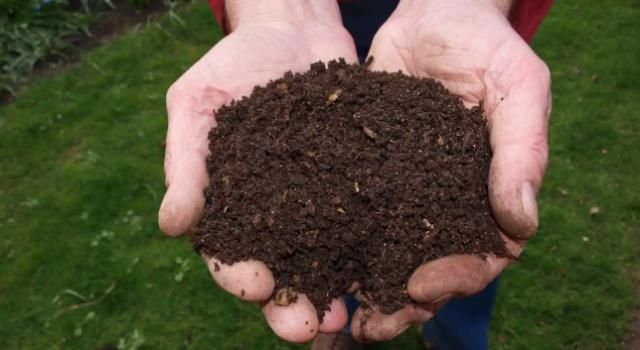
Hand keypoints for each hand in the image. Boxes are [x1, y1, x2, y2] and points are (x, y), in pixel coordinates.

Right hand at [158, 1, 357, 342]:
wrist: (292, 29)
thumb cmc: (233, 65)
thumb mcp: (196, 103)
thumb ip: (185, 162)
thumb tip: (171, 226)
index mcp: (231, 205)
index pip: (228, 253)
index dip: (238, 275)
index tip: (255, 285)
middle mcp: (276, 214)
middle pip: (281, 271)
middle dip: (290, 304)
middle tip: (305, 327)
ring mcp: (319, 202)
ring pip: (326, 259)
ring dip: (334, 292)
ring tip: (347, 317)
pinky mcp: (357, 184)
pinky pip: (366, 221)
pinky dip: (375, 248)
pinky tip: (388, 267)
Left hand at [352, 0, 550, 340]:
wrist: (432, 12)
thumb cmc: (485, 45)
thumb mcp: (517, 87)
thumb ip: (523, 151)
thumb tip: (522, 225)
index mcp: (488, 194)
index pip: (482, 255)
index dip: (456, 278)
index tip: (421, 286)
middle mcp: (443, 202)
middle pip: (428, 268)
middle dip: (401, 301)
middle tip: (370, 326)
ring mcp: (403, 191)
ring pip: (385, 251)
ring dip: (362, 285)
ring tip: (334, 311)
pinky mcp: (364, 172)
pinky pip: (349, 214)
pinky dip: (331, 241)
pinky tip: (306, 260)